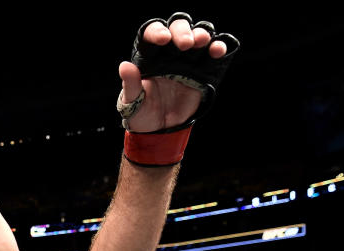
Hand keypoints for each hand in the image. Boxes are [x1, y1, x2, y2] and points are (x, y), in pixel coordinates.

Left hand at [120, 14, 231, 131]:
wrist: (160, 129)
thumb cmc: (141, 112)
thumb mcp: (131, 102)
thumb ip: (130, 84)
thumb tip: (124, 66)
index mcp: (149, 56)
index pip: (152, 33)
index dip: (157, 31)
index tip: (163, 39)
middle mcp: (169, 52)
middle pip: (178, 28)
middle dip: (182, 31)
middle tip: (185, 44)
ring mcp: (188, 59)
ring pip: (198, 34)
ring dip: (201, 33)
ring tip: (201, 42)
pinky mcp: (204, 70)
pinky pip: (213, 52)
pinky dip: (218, 46)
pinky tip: (217, 50)